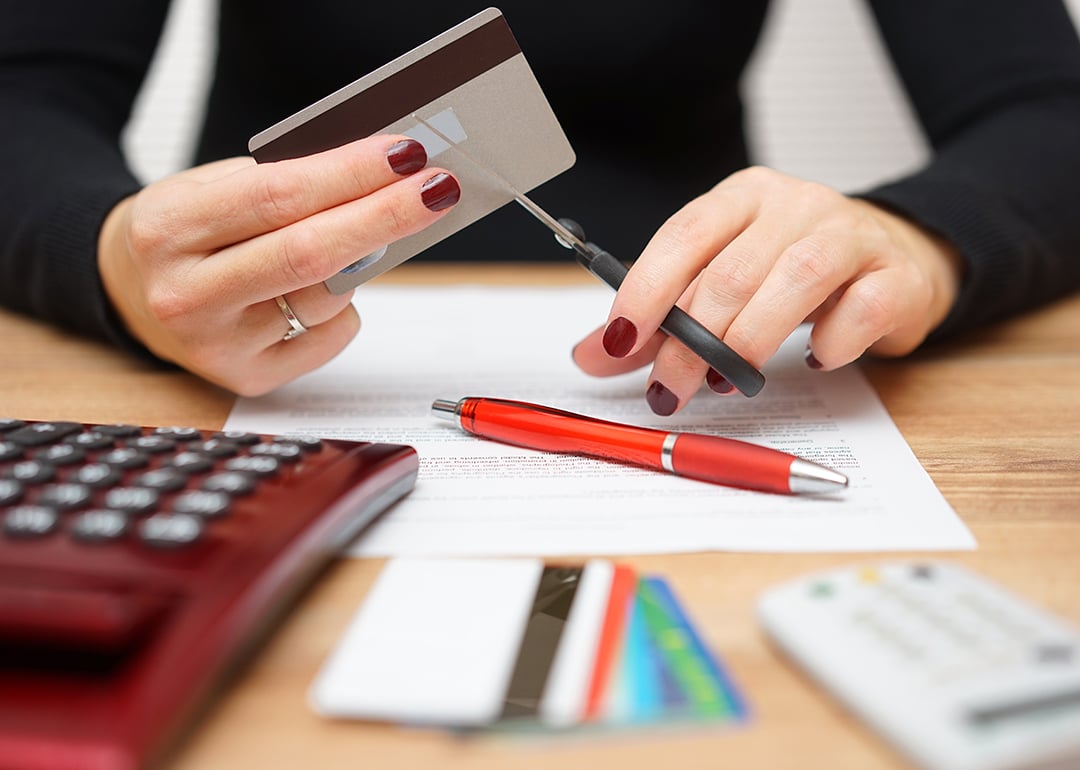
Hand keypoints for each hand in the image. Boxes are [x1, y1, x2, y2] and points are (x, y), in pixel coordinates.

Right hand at [98, 135, 459, 394]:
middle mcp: (186, 294)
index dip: (349, 174)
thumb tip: (384, 178)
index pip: (277, 196)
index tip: (405, 154)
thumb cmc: (192, 230)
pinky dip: (343, 308)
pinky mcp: (248, 378)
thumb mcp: (214, 187)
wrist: (133, 290)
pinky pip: (330, 336)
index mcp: (169, 227)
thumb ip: (285, 185)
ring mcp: (216, 345)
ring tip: (359, 235)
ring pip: (326, 297)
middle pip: (308, 254)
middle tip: (436, 188)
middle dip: (384, 216)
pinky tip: (319, 292)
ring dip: (362, 260)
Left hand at [572, 166, 962, 414]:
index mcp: (742, 198)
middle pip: (731, 272)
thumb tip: (591, 355)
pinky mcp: (896, 274)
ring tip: (728, 383)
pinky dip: (833, 341)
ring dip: (750, 343)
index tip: (619, 342)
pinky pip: (862, 308)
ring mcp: (851, 234)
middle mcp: (795, 205)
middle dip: (691, 342)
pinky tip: (815, 359)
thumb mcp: (720, 284)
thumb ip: (658, 319)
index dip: (646, 290)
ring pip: (794, 281)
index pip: (684, 235)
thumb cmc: (792, 273)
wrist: (896, 257)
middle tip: (669, 390)